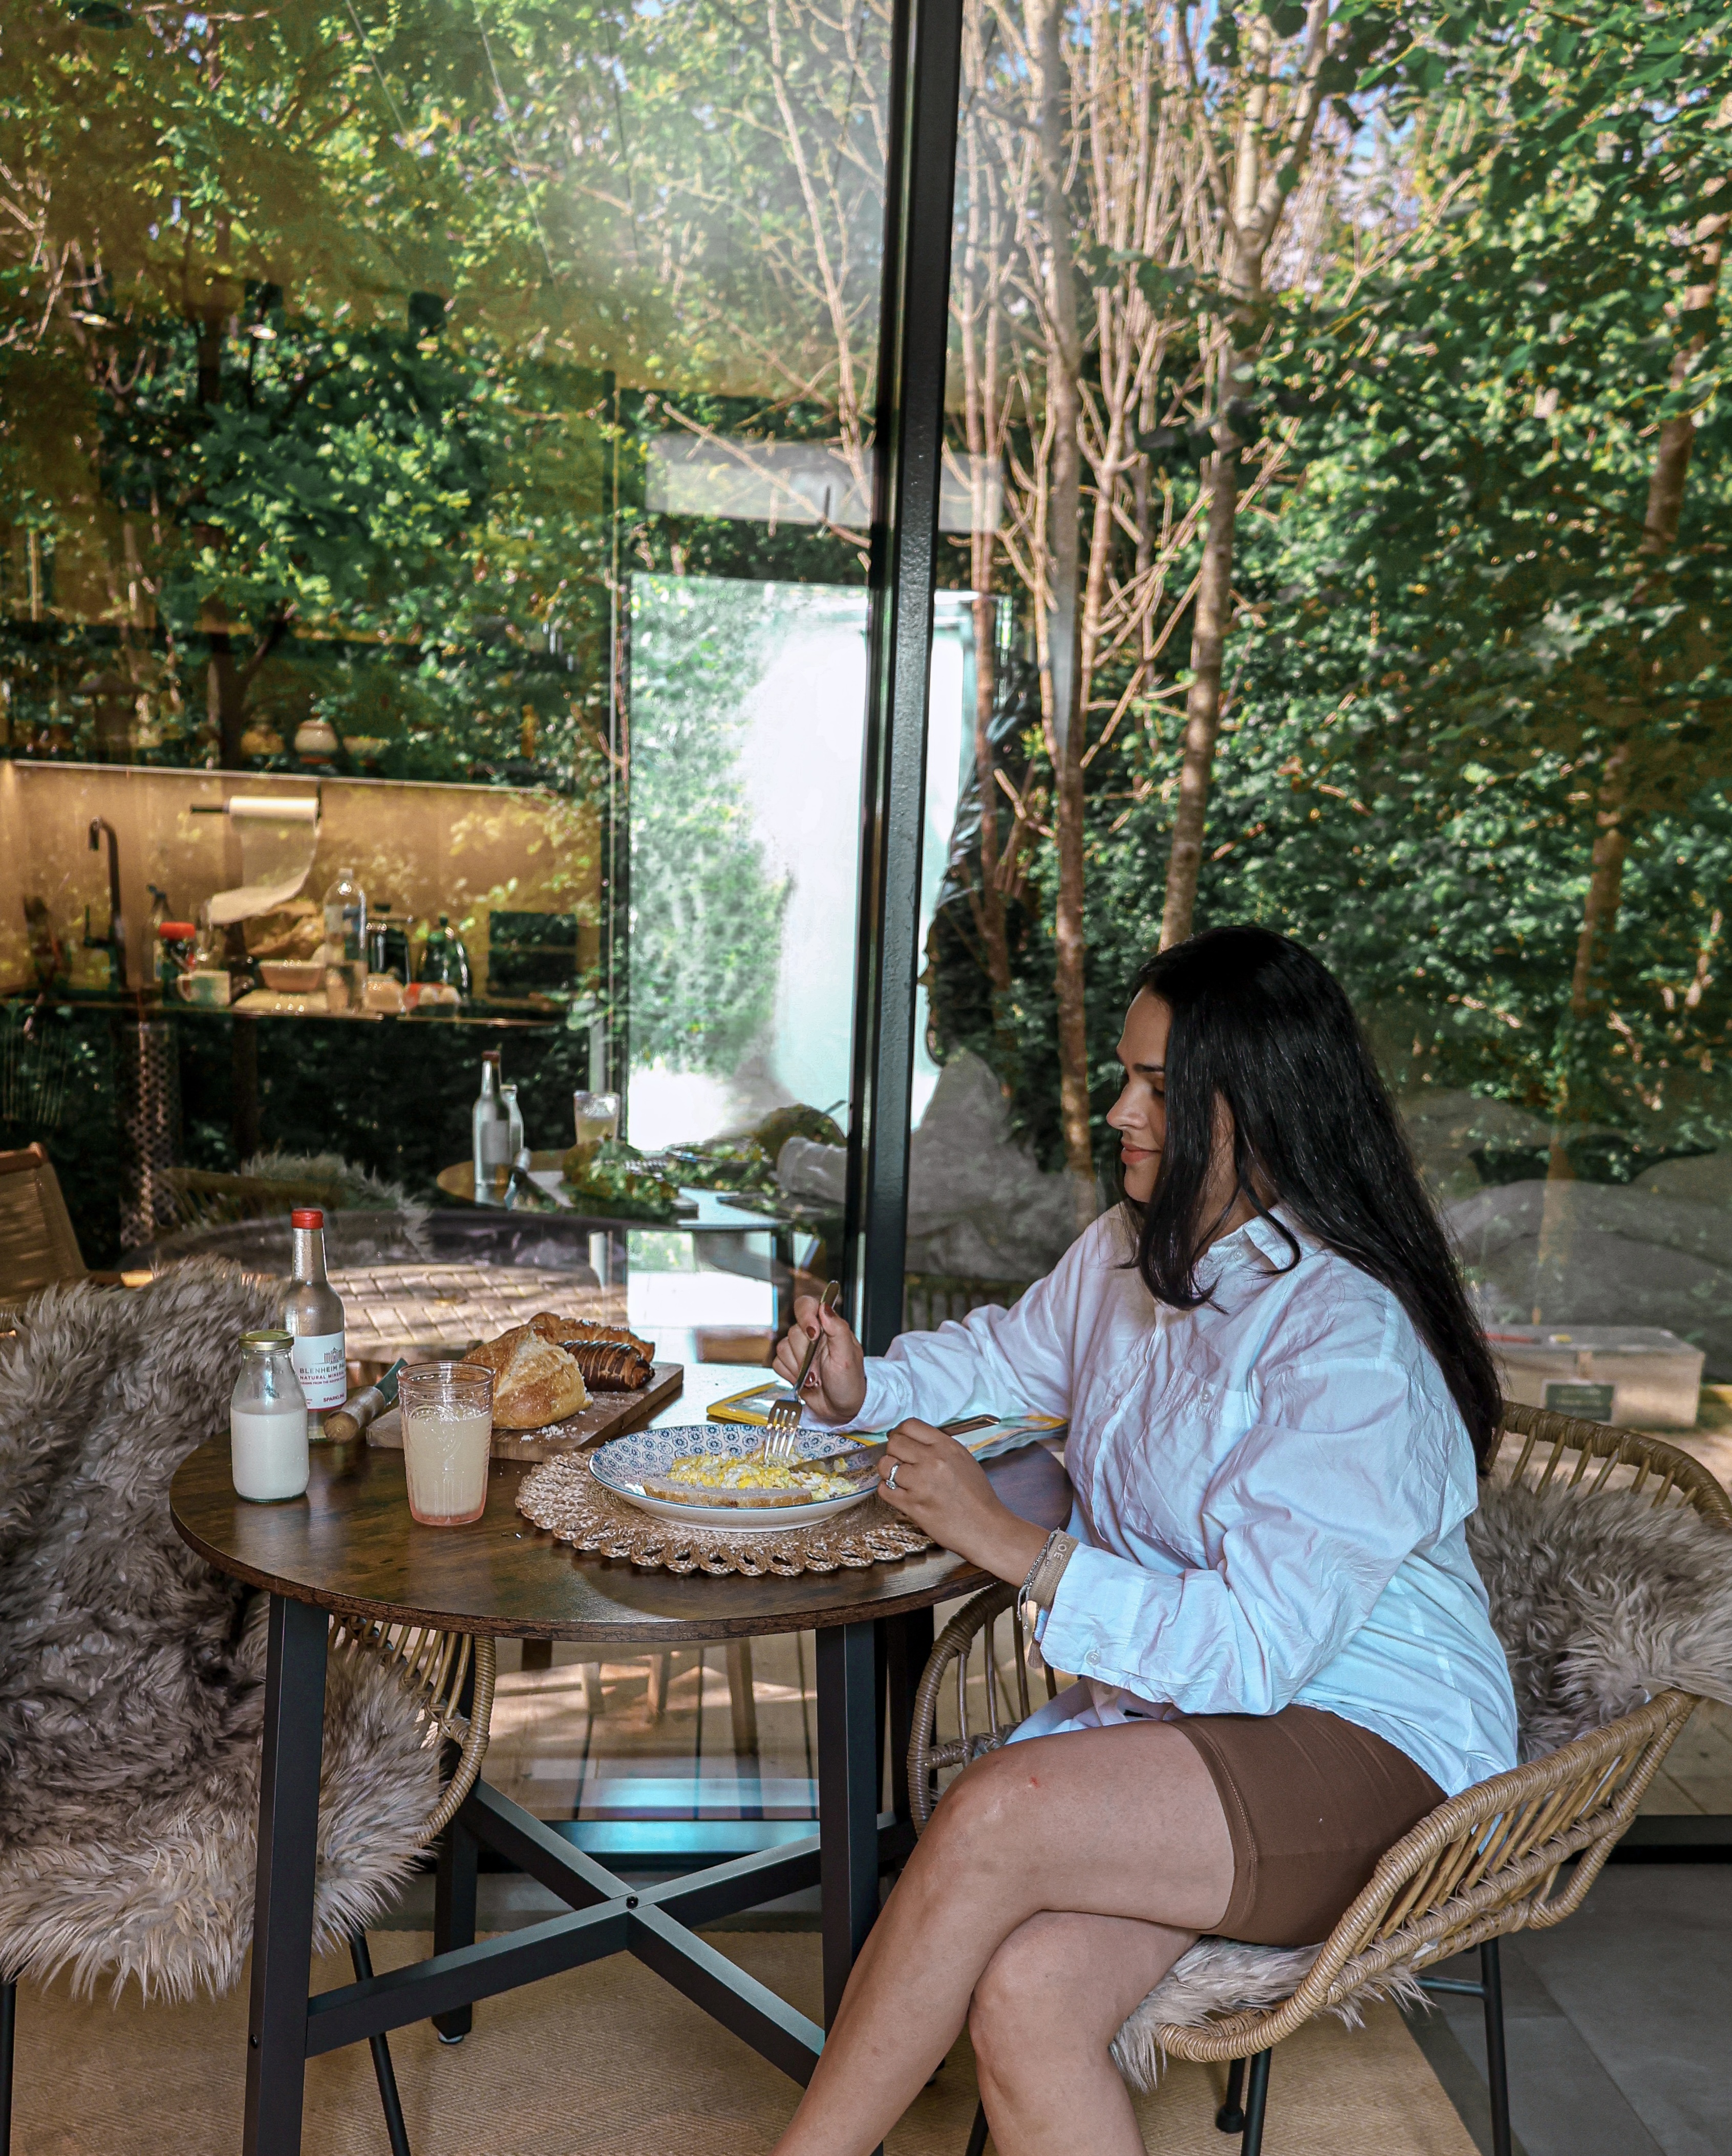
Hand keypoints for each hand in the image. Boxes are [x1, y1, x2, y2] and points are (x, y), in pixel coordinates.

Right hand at [771, 1294, 866, 1423]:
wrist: (842, 1409)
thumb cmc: (850, 1382)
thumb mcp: (848, 1356)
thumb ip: (837, 1328)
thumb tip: (824, 1307)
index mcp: (828, 1327)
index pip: (807, 1306)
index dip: (805, 1316)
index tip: (813, 1333)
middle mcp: (812, 1336)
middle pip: (793, 1332)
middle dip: (806, 1354)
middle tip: (820, 1367)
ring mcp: (800, 1351)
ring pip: (783, 1348)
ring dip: (799, 1367)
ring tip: (815, 1377)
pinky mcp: (790, 1365)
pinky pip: (778, 1364)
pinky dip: (790, 1375)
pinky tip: (805, 1381)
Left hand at [875, 1420, 1047, 1583]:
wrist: (985, 1527)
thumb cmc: (977, 1495)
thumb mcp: (963, 1459)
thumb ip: (938, 1447)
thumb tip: (913, 1442)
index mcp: (946, 1446)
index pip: (909, 1425)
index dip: (900, 1433)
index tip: (900, 1441)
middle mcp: (932, 1460)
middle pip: (894, 1443)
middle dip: (893, 1452)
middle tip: (899, 1462)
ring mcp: (920, 1483)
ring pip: (885, 1466)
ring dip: (889, 1472)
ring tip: (900, 1479)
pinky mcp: (912, 1505)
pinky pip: (885, 1490)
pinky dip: (889, 1490)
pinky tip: (900, 1493)